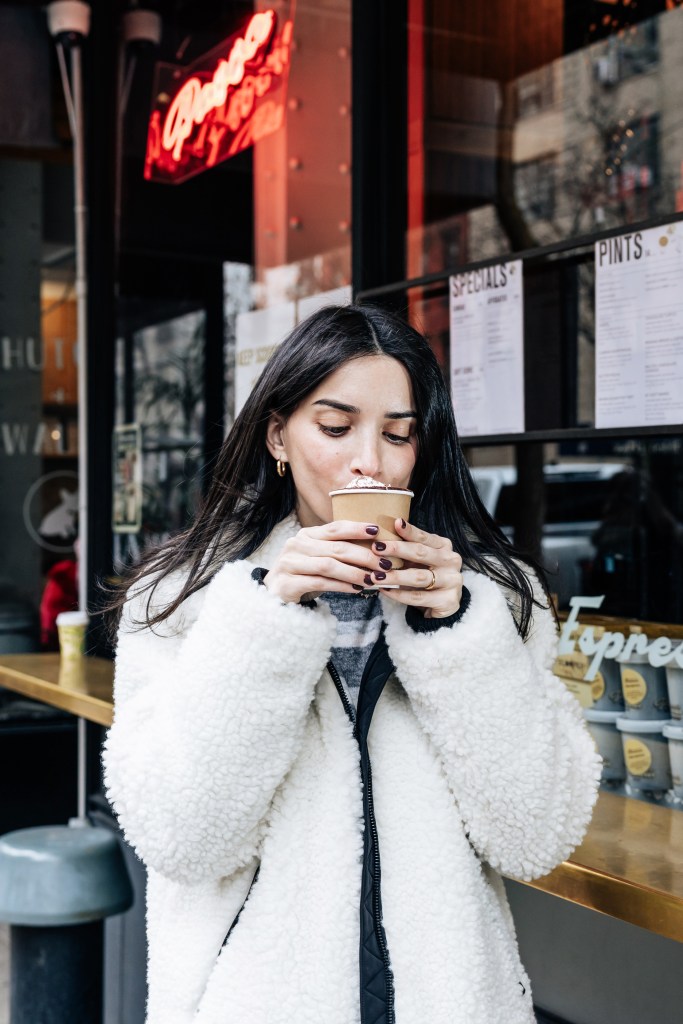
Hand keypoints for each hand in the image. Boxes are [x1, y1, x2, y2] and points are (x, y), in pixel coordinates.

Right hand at [263, 521, 389, 603]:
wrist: (273, 593)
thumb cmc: (304, 573)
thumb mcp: (318, 556)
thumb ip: (338, 549)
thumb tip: (375, 549)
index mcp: (306, 534)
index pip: (335, 528)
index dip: (357, 528)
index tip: (377, 531)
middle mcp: (296, 545)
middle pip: (336, 548)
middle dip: (364, 555)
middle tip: (384, 564)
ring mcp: (290, 564)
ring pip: (329, 566)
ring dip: (354, 572)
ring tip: (373, 578)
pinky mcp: (288, 583)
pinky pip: (320, 583)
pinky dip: (341, 586)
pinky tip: (356, 589)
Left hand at [369, 519, 463, 618]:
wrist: (444, 601)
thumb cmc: (426, 573)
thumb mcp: (419, 558)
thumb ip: (407, 547)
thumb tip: (381, 536)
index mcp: (444, 546)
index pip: (424, 537)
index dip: (409, 531)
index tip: (395, 524)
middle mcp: (451, 561)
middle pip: (421, 553)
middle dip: (397, 550)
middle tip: (376, 548)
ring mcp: (452, 581)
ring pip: (418, 577)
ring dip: (395, 576)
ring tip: (375, 576)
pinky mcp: (448, 600)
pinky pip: (418, 597)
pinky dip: (399, 594)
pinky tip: (385, 590)